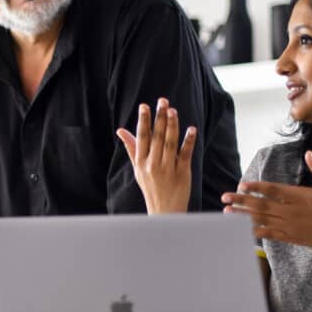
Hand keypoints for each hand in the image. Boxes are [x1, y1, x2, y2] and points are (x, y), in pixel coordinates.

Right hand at [116, 98, 196, 213]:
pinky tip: (191, 129)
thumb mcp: (137, 169)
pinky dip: (188, 141)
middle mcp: (153, 164)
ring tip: (173, 111)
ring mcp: (168, 169)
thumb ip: (131, 148)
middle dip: (159, 118)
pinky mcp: (182, 173)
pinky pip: (185, 154)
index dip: (144, 121)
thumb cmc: (150, 187)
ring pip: (170, 144)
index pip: (142, 137)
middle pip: (157, 137)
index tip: (144, 106)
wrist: (164, 210)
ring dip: (172, 126)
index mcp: (141, 162)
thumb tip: (120, 130)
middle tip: (163, 101)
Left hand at [220, 150, 311, 260]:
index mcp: (299, 196)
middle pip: (261, 204)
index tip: (241, 185)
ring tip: (227, 212)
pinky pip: (268, 233)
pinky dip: (254, 231)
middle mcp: (291, 211)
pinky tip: (241, 228)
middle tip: (224, 197)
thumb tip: (309, 153)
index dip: (256, 187)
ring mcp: (289, 225)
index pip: (273, 190)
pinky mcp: (290, 237)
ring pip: (261, 219)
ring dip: (242, 216)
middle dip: (241, 201)